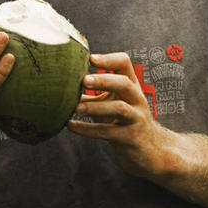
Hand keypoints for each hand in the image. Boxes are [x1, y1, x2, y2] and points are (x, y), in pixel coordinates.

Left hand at [66, 52, 172, 177]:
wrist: (149, 149)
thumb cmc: (122, 120)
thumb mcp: (111, 101)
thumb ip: (91, 91)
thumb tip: (58, 80)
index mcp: (131, 85)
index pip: (124, 64)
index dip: (108, 59)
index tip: (90, 58)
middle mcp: (136, 99)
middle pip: (124, 84)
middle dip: (104, 80)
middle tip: (84, 81)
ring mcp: (135, 119)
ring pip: (119, 109)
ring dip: (96, 107)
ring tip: (76, 108)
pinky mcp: (129, 138)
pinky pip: (108, 132)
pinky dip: (87, 129)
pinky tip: (70, 125)